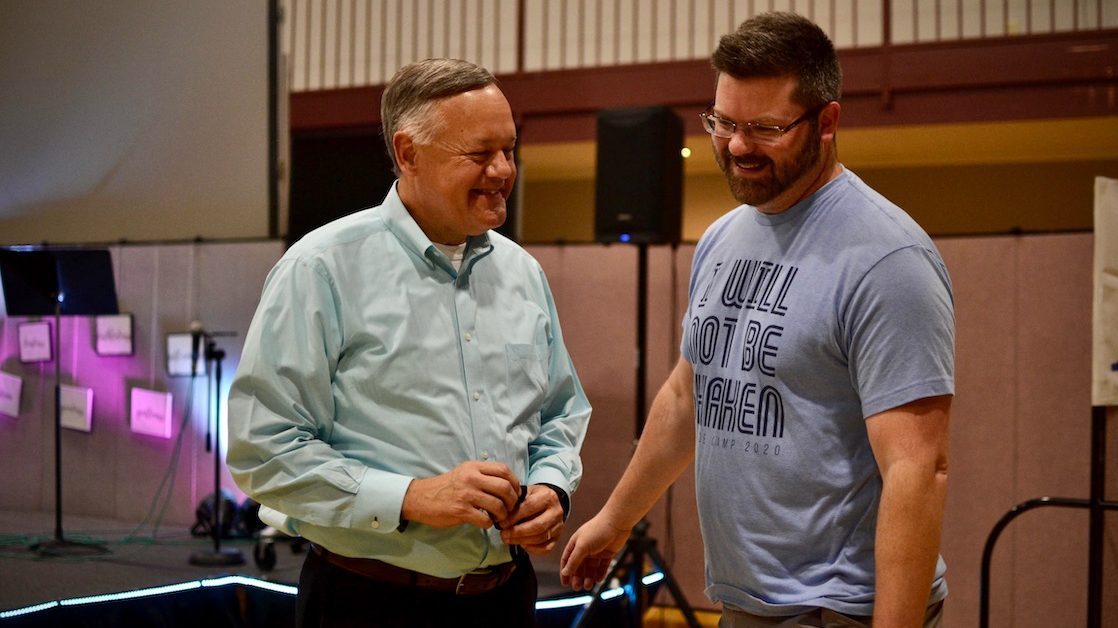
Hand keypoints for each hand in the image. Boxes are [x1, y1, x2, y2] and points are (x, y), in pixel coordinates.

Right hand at [401, 461, 519, 528]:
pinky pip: (485, 519)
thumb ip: (484, 475)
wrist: (420, 497)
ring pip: (498, 504)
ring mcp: (466, 494)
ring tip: (499, 517)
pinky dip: (489, 523)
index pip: (504, 470)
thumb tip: (507, 486)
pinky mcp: (461, 510)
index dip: (515, 483)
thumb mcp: (465, 473)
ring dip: (503, 514)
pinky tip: (485, 523)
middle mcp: (472, 478)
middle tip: (510, 508)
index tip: (514, 493)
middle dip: (512, 501)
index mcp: (474, 467)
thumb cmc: (446, 487)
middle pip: (505, 487)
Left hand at [497, 484, 563, 554]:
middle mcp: (557, 511)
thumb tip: (500, 518)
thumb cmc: (533, 498)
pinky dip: (532, 549)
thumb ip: (515, 503)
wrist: (548, 501)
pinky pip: (546, 548)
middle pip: (537, 526)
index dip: (513, 517)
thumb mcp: (525, 493)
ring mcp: (559, 526)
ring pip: (540, 538)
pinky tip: (522, 545)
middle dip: (517, 532)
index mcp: (548, 496)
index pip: (529, 507)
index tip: (501, 523)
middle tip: (503, 535)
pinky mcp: (558, 538)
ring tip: (508, 539)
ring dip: (521, 541)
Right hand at [559, 514, 630, 590]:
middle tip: (577, 587)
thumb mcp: (582, 546)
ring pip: (590, 568)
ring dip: (588, 577)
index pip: (567, 560)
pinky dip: (600, 574)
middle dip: (577, 577)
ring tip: (588, 585)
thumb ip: (573, 560)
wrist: (617, 523)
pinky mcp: (608, 553)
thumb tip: (565, 572)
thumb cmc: (597, 531)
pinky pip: (602, 567)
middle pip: (579, 566)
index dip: (565, 571)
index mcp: (576, 544)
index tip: (565, 583)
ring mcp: (597, 551)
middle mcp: (585, 548)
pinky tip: (598, 580)